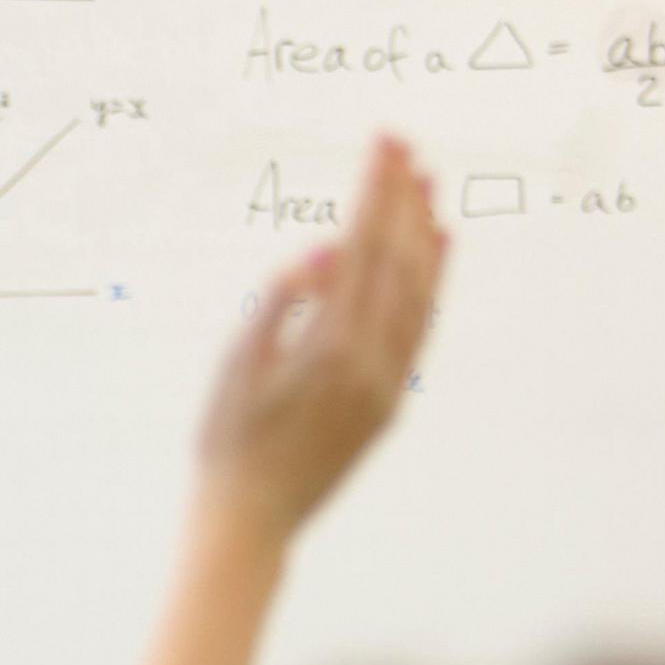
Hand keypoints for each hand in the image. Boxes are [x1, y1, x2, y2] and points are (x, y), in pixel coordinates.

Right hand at [198, 136, 445, 540]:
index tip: (382, 142)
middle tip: (404, 147)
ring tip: (425, 185)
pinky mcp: (390, 401)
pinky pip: (422, 328)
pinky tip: (437, 249)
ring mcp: (388, 383)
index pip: (361, 247)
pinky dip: (433, 282)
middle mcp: (371, 361)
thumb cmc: (226, 443)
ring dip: (424, 234)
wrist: (250, 522)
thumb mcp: (235, 366)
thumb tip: (323, 251)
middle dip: (401, 199)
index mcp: (330, 346)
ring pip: (421, 293)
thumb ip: (280, 303)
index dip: (374, 191)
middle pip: (398, 261)